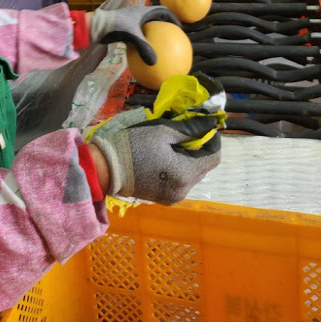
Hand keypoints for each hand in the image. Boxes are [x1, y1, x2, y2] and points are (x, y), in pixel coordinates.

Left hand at [88, 5, 180, 65]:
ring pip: (146, 28)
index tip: (179, 29)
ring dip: (154, 35)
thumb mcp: (131, 35)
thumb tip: (154, 63)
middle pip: (156, 19)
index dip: (173, 18)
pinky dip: (143, 43)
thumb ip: (143, 48)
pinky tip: (144, 55)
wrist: (95, 26)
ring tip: (161, 47)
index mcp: (143, 11)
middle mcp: (138, 14)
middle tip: (172, 38)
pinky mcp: (124, 29)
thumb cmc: (114, 26)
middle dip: (164, 27)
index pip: (163, 11)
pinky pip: (138, 35)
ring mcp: (130, 21)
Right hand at [90, 113, 221, 204]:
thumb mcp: (163, 131)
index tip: (202, 126)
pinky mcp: (164, 199)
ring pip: (193, 175)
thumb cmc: (134, 146)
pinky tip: (165, 158)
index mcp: (185, 173)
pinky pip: (181, 182)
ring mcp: (174, 197)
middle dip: (199, 148)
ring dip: (189, 159)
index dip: (212, 140)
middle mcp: (184, 190)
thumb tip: (210, 122)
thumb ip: (190, 128)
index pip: (214, 157)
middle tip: (184, 133)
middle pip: (204, 167)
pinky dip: (179, 169)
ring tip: (172, 145)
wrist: (106, 169)